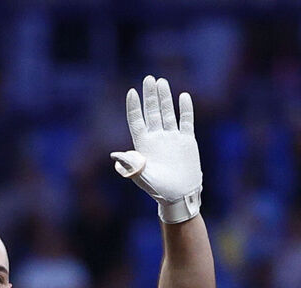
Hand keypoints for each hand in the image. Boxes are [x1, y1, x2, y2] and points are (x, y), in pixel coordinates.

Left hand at [112, 75, 202, 223]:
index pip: (136, 120)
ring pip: (167, 112)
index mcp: (143, 144)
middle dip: (150, 95)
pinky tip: (183, 96)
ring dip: (165, 98)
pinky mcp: (187, 141)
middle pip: (151, 111)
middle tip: (148, 78)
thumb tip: (114, 155)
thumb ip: (130, 165)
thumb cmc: (157, 189)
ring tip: (162, 81)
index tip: (132, 91)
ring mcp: (172, 138)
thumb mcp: (141, 177)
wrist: (179, 196)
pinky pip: (186, 121)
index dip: (134, 106)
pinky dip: (185, 109)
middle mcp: (156, 137)